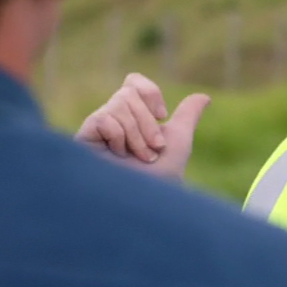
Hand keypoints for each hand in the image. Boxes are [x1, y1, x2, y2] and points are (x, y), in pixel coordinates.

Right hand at [75, 73, 210, 180]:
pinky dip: (120, 138)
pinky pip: (104, 120)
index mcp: (132, 118)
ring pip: (119, 105)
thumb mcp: (179, 142)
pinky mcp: (82, 140)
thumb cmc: (161, 178)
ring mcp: (96, 130)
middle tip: (154, 149)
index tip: (163, 116)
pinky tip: (118, 157)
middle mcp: (112, 120)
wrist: (145, 204)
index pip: (133, 83)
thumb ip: (187, 117)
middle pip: (128, 92)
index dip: (150, 93)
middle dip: (149, 122)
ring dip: (138, 135)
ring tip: (140, 158)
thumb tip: (204, 97)